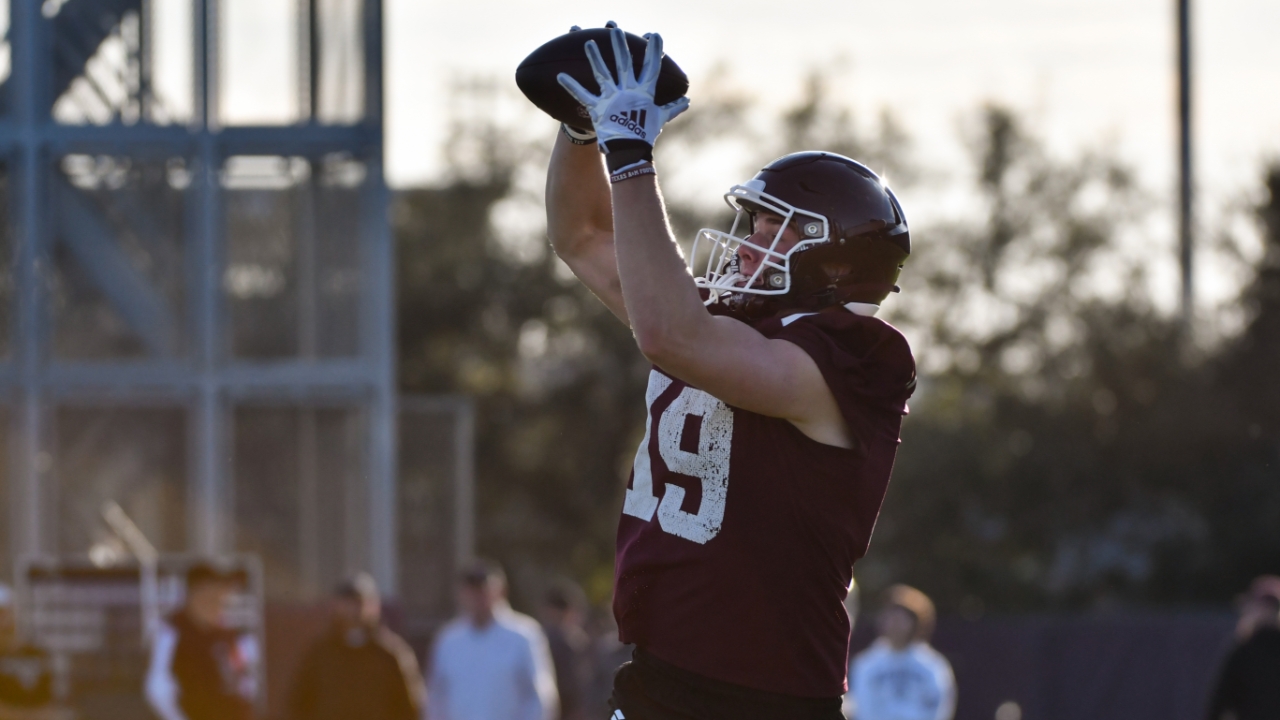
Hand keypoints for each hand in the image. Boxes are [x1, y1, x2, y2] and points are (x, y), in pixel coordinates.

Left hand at [557, 28, 689, 167]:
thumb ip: (672, 107)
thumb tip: (687, 100)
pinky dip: (571, 86)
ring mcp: (612, 99)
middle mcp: (628, 91)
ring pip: (603, 73)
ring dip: (595, 57)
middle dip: (620, 45)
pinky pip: (582, 95)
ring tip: (589, 42)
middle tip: (615, 30)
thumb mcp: (660, 118)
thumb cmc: (646, 135)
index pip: (651, 67)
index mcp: (644, 93)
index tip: (654, 35)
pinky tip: (560, 75)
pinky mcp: (598, 109)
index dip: (654, 51)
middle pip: (624, 63)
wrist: (631, 152)